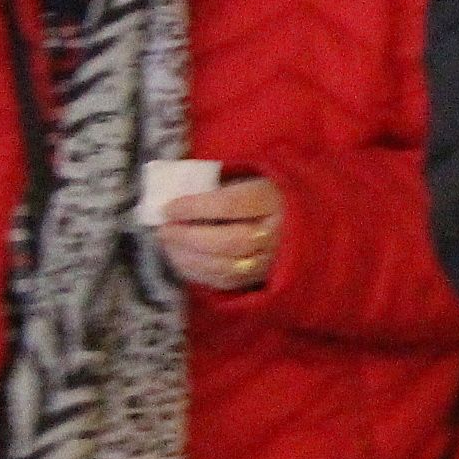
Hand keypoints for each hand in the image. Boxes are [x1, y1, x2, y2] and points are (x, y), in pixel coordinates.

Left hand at [159, 176, 283, 293]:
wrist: (295, 219)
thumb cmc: (264, 192)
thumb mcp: (250, 177)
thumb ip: (219, 186)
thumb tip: (176, 197)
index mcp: (275, 199)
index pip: (231, 205)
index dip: (195, 208)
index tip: (168, 208)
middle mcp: (277, 234)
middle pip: (229, 241)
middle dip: (189, 237)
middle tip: (163, 229)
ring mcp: (271, 260)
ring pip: (225, 267)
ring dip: (188, 258)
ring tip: (168, 245)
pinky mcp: (260, 278)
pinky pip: (224, 281)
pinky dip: (197, 272)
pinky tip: (181, 259)